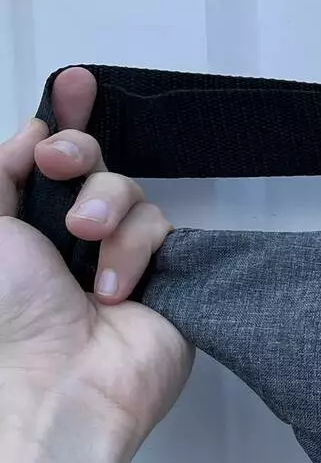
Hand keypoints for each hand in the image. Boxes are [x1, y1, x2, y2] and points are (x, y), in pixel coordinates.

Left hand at [0, 68, 192, 458]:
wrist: (56, 381)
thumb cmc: (4, 312)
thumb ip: (0, 173)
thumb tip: (31, 132)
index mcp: (21, 223)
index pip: (44, 155)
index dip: (62, 114)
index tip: (76, 81)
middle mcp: (69, 233)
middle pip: (91, 159)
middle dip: (77, 150)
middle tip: (61, 164)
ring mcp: (119, 253)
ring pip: (128, 189)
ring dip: (103, 209)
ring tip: (85, 244)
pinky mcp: (163, 273)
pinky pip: (159, 228)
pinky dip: (131, 253)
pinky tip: (114, 291)